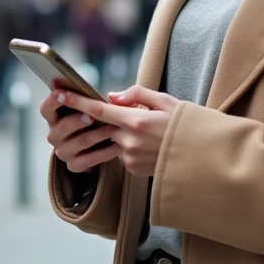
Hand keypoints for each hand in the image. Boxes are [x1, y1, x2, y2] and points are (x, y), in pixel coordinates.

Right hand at [40, 85, 121, 173]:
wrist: (97, 145)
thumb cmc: (92, 118)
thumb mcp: (87, 107)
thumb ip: (88, 98)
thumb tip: (101, 93)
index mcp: (54, 117)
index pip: (46, 108)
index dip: (52, 101)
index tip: (62, 93)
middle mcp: (54, 135)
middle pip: (62, 126)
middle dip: (78, 120)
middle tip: (92, 117)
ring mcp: (63, 152)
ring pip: (80, 142)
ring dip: (98, 134)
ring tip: (114, 128)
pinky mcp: (74, 165)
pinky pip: (90, 159)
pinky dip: (105, 152)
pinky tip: (118, 146)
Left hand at [58, 85, 183, 176]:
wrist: (204, 158)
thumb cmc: (187, 124)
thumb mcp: (166, 101)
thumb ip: (136, 94)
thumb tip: (111, 96)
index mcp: (136, 120)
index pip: (97, 109)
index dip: (76, 101)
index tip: (59, 93)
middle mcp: (130, 141)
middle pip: (104, 125)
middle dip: (109, 118)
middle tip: (129, 112)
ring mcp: (130, 158)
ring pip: (114, 140)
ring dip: (122, 132)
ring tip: (148, 130)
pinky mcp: (134, 170)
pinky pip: (122, 154)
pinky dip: (130, 145)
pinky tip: (150, 144)